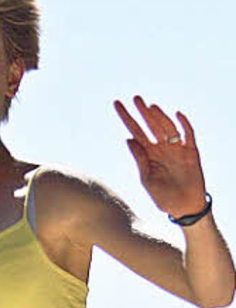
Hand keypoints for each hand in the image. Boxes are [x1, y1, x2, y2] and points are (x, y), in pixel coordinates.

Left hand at [114, 96, 206, 217]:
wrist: (184, 209)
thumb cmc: (164, 198)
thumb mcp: (148, 180)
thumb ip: (140, 160)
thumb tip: (129, 139)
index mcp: (149, 155)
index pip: (136, 132)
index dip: (127, 118)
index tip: (117, 104)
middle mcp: (162, 148)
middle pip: (151, 126)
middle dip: (143, 113)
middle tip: (135, 99)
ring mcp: (177, 149)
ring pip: (167, 127)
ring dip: (160, 117)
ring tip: (150, 108)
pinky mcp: (191, 152)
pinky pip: (188, 134)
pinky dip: (183, 124)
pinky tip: (176, 115)